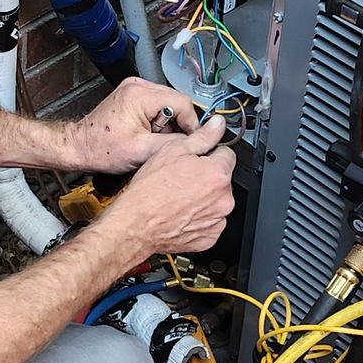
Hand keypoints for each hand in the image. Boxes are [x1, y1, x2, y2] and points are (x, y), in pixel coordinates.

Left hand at [68, 75, 202, 173]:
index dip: (191, 124)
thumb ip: (174, 143)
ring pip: (169, 103)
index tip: (191, 141)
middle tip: (169, 143)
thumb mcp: (143, 151)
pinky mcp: (133, 95)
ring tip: (155, 140)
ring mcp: (135, 88)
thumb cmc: (102, 149)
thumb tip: (199, 139)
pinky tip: (149, 134)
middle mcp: (138, 86)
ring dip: (169, 123)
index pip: (183, 103)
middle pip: (177, 101)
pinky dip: (159, 120)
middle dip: (179, 124)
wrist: (79, 147)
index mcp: (140, 95)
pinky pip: (158, 104)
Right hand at [100, 117, 235, 268]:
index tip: (197, 159)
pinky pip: (210, 222)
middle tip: (182, 178)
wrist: (136, 225)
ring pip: (216, 201)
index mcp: (217, 174)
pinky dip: (199, 218)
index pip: (226, 154)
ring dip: (204, 198)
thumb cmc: (150, 191)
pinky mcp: (209, 238)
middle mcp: (223, 199)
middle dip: (207, 177)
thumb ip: (202, 137)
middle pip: (222, 179)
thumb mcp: (173, 151)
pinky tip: (182, 213)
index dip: (209, 154)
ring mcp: (217, 220)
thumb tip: (217, 125)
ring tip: (179, 197)